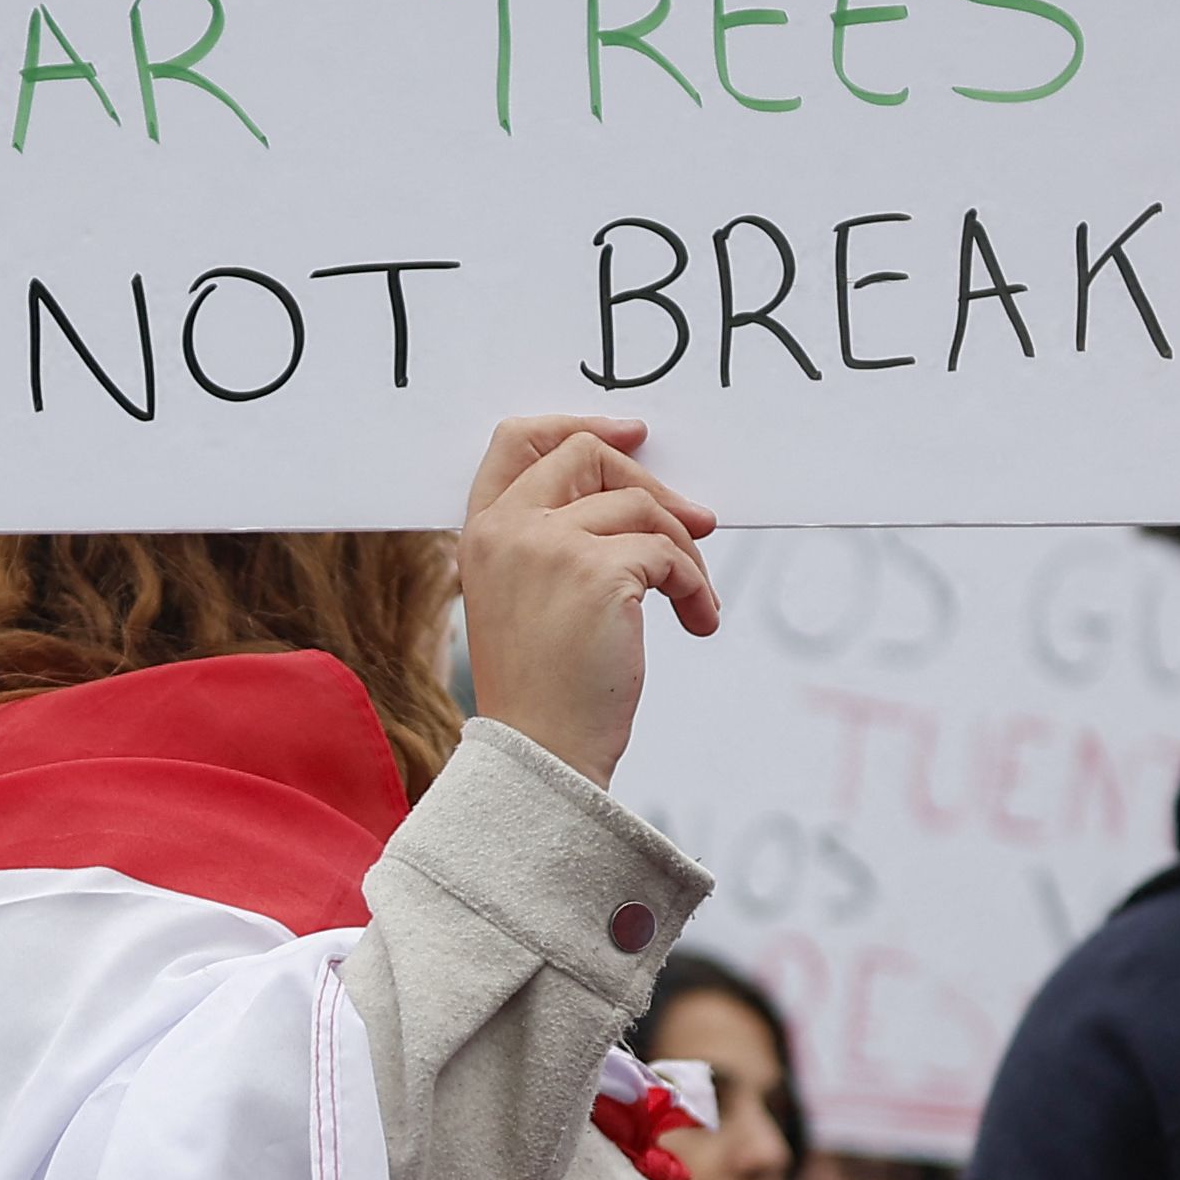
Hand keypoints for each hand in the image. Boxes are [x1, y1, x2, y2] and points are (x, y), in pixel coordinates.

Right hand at [457, 416, 719, 787]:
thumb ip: (555, 543)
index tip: (632, 434)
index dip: (577, 424)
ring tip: (694, 600)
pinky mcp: (599, 572)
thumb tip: (645, 497)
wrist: (541, 755)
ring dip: (684, 551)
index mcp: (480, 533)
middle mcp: (507, 529)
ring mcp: (550, 545)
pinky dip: (696, 586)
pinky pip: (669, 553)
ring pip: (640, 506)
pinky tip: (698, 622)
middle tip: (697, 522)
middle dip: (649, 482)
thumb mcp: (529, 601)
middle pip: (586, 455)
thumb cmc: (542, 692)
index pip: (517, 439)